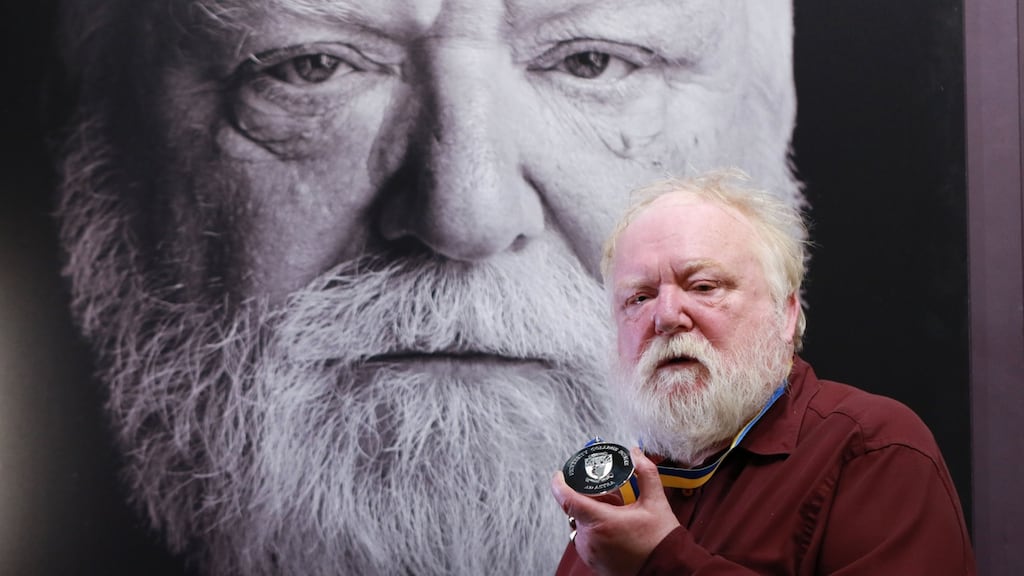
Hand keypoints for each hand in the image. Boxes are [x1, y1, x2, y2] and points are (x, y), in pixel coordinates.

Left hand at [551, 447, 680, 575]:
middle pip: (577, 509)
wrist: (667, 570)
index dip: (559, 484)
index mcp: (601, 522)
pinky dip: (595, 529)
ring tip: (618, 515)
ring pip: (581, 523)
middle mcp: (590, 539)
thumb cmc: (661, 540)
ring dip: (593, 515)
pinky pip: (586, 538)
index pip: (567, 499)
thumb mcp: (656, 502)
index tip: (560, 474)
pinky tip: (615, 528)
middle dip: (591, 498)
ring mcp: (589, 552)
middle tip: (614, 498)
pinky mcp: (592, 561)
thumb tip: (635, 453)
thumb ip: (645, 472)